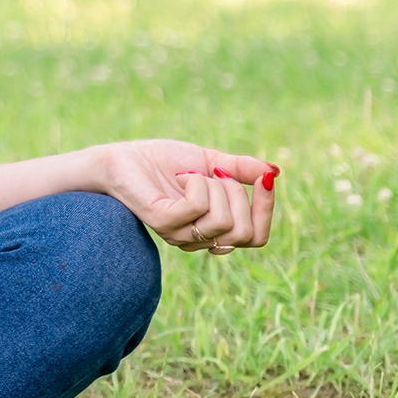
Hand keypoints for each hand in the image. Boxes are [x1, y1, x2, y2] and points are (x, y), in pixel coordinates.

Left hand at [95, 141, 278, 255]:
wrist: (123, 157)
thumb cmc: (164, 162)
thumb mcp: (210, 161)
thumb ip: (241, 169)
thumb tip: (274, 172)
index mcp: (213, 230)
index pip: (256, 238)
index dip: (266, 209)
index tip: (265, 179)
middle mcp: (197, 239)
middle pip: (243, 233)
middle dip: (238, 195)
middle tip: (215, 174)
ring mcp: (179, 234)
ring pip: (223, 222)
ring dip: (215, 187)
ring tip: (191, 175)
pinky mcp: (162, 222)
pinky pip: (197, 207)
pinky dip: (197, 183)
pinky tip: (180, 177)